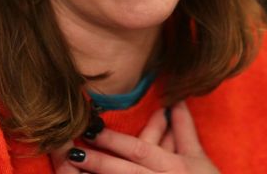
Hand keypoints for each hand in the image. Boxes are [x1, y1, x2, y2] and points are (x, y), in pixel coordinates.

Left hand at [50, 101, 218, 173]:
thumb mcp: (198, 157)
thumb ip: (184, 128)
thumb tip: (175, 100)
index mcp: (173, 166)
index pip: (139, 150)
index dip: (114, 140)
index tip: (90, 129)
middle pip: (124, 172)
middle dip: (97, 162)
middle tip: (71, 152)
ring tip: (69, 170)